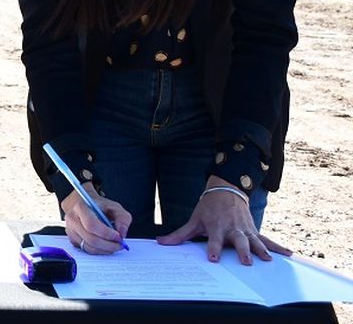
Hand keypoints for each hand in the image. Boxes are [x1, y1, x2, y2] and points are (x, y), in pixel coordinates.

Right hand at [61, 182, 129, 254]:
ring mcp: (70, 231)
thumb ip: (122, 218)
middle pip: (90, 239)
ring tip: (114, 245)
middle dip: (109, 245)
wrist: (87, 207)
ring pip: (88, 247)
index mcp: (80, 207)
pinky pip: (86, 250)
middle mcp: (72, 219)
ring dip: (105, 250)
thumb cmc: (100, 207)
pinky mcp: (72, 240)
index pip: (91, 225)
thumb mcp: (115, 207)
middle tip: (120, 244)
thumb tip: (122, 232)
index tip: (119, 236)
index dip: (107, 234)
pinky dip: (99, 251)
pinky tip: (106, 245)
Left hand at [157, 177, 290, 264]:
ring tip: (268, 260)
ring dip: (262, 250)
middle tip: (245, 261)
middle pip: (238, 240)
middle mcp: (232, 228)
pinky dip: (278, 246)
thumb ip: (179, 234)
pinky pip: (267, 239)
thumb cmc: (208, 208)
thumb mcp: (194, 219)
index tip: (214, 258)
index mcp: (216, 226)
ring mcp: (245, 229)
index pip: (214, 239)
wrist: (226, 190)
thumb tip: (161, 243)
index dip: (214, 248)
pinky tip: (289, 254)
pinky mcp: (254, 230)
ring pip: (255, 240)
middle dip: (242, 250)